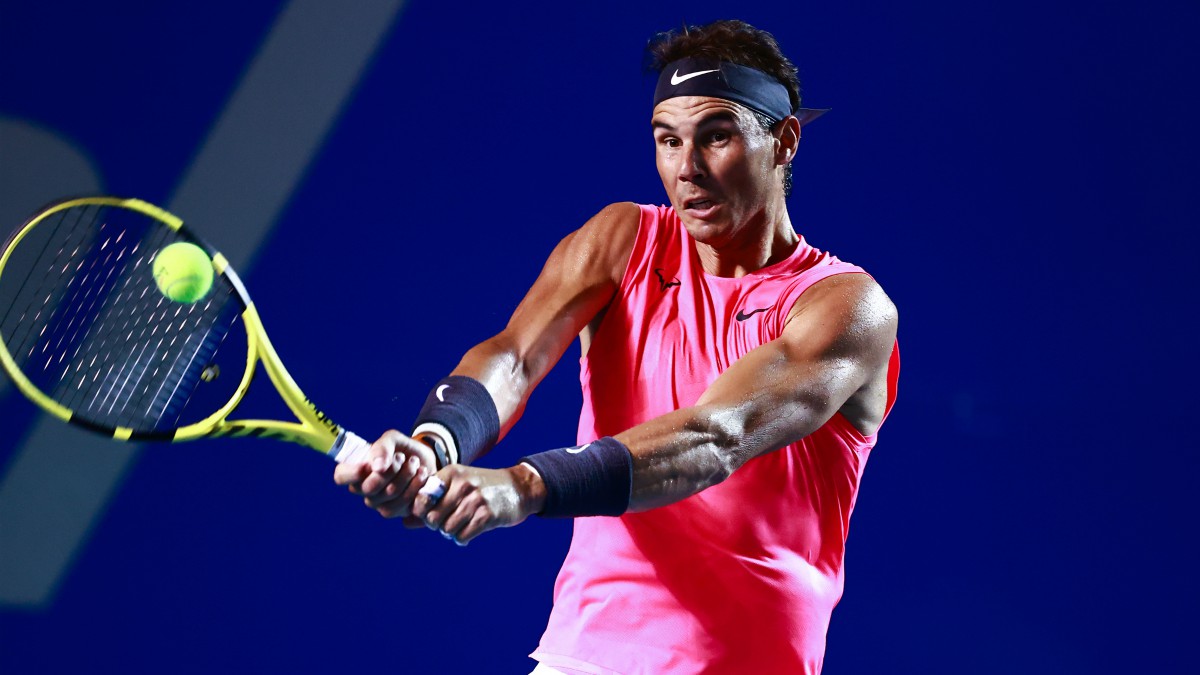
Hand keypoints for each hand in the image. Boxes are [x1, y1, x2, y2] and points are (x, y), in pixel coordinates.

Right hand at [333, 429, 437, 524]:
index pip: (341, 476)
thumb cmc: (402, 449)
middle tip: (401, 457)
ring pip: (389, 495)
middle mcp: (363, 489)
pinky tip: (421, 474)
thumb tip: (377, 467)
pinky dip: (416, 486)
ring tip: (414, 463)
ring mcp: (378, 503)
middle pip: (369, 488)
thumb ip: (382, 448)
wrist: (425, 460)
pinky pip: (402, 504)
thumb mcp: (392, 439)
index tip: (367, 465)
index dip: (352, 473)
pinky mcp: (396, 511)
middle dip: (390, 470)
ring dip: (406, 475)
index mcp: (356, 470)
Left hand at [412, 463, 545, 544]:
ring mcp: (475, 499)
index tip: (431, 514)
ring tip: (458, 527)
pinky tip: (468, 533)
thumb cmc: (481, 489)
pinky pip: (463, 535)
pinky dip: (462, 539)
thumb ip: (431, 503)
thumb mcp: (456, 487)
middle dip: (436, 526)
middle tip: (446, 524)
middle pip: (432, 517)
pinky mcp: (488, 514)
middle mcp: (462, 484)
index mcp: (451, 473)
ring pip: (447, 529)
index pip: (421, 498)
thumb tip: (404, 522)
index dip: (422, 512)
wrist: (518, 488)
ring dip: (450, 533)